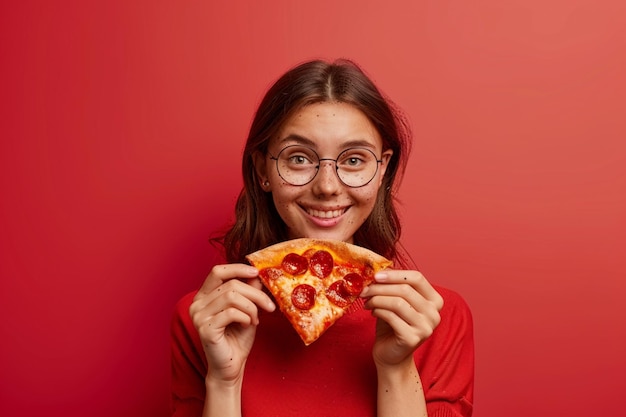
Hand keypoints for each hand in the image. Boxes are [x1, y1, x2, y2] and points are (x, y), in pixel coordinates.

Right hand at [189, 264, 275, 383]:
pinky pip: (231, 313)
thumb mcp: (247, 309)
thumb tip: (257, 272)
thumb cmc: (237, 338)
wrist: (231, 366)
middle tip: (269, 306)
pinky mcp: (205, 328)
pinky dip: (246, 317)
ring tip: (256, 319)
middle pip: (230, 284)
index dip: (238, 268)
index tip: (256, 272)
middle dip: (255, 294)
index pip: (218, 271)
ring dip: (251, 307)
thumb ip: (249, 290)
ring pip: (232, 296)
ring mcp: (199, 316)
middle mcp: (197, 304)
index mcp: (204, 296)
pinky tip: (248, 325)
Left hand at [361, 270, 443, 367]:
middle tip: (364, 289)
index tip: (376, 276)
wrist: (391, 355)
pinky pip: (391, 316)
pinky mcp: (413, 338)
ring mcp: (426, 327)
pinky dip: (378, 311)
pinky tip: (372, 312)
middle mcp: (434, 314)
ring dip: (377, 299)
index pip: (417, 278)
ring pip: (397, 302)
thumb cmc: (392, 325)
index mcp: (434, 300)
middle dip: (380, 287)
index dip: (395, 274)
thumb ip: (393, 286)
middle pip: (405, 289)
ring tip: (367, 302)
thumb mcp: (395, 301)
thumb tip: (379, 268)